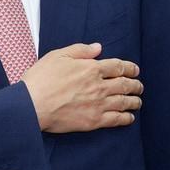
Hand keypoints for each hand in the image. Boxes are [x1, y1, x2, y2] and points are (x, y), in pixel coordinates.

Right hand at [19, 43, 142, 132]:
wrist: (31, 105)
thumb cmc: (41, 79)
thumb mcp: (58, 56)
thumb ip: (80, 50)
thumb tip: (98, 48)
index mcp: (91, 68)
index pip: (118, 66)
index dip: (130, 68)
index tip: (134, 70)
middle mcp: (99, 86)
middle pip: (125, 84)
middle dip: (135, 85)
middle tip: (139, 86)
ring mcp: (98, 104)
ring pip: (124, 102)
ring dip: (134, 101)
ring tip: (138, 101)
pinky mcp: (93, 121)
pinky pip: (116, 119)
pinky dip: (126, 118)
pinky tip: (129, 117)